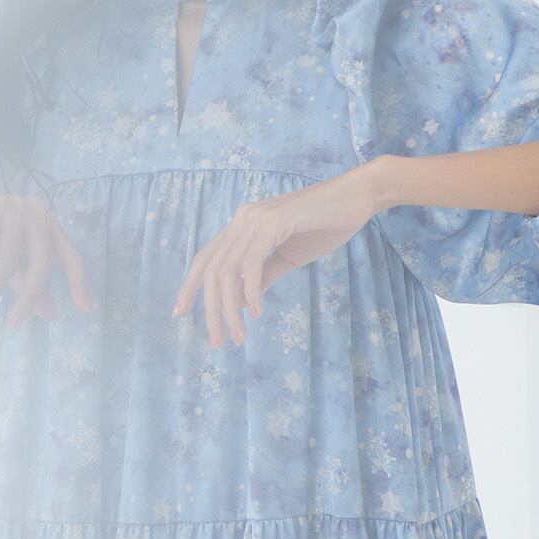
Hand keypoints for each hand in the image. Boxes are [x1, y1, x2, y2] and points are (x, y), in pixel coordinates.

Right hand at [0, 181, 94, 328]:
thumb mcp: (4, 261)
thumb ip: (27, 283)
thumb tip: (51, 313)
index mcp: (47, 225)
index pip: (71, 256)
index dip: (79, 282)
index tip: (85, 309)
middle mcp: (36, 213)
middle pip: (40, 263)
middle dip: (27, 298)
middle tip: (14, 326)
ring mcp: (13, 206)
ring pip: (7, 260)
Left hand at [170, 168, 377, 347]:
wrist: (357, 198)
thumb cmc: (325, 224)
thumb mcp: (287, 257)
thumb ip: (262, 276)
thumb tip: (239, 303)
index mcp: (242, 226)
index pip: (206, 259)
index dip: (190, 286)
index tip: (181, 314)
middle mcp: (243, 219)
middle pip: (211, 269)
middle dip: (210, 309)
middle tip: (217, 341)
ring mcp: (258, 219)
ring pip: (229, 270)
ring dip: (231, 308)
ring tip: (239, 336)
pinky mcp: (276, 222)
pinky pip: (253, 262)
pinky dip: (252, 289)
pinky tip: (258, 311)